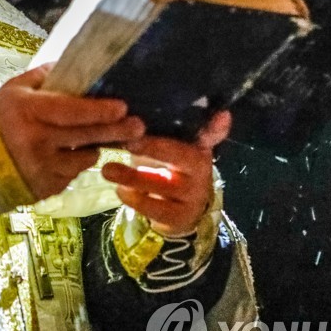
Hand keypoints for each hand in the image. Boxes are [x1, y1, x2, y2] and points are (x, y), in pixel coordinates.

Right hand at [0, 64, 145, 200]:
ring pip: (85, 159)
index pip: (72, 112)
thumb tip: (76, 66)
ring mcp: (42, 169)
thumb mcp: (14, 90)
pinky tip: (66, 156)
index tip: (122, 107)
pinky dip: (74, 165)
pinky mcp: (46, 189)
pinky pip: (72, 175)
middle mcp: (37, 143)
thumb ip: (43, 77)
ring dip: (94, 149)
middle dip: (117, 131)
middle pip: (87, 137)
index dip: (100, 110)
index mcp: (30, 113)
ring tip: (96, 141)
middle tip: (139, 126)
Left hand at [101, 110, 230, 235]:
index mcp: (199, 148)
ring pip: (163, 184)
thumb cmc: (168, 169)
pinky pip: (156, 208)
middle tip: (128, 142)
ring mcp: (193, 195)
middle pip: (180, 156)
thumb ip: (161, 131)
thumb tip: (129, 114)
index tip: (222, 114)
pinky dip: (135, 199)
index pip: (211, 135)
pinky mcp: (180, 216)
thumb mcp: (169, 149)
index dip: (216, 126)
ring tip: (108, 170)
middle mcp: (201, 170)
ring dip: (133, 177)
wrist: (179, 212)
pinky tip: (120, 190)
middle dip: (153, 148)